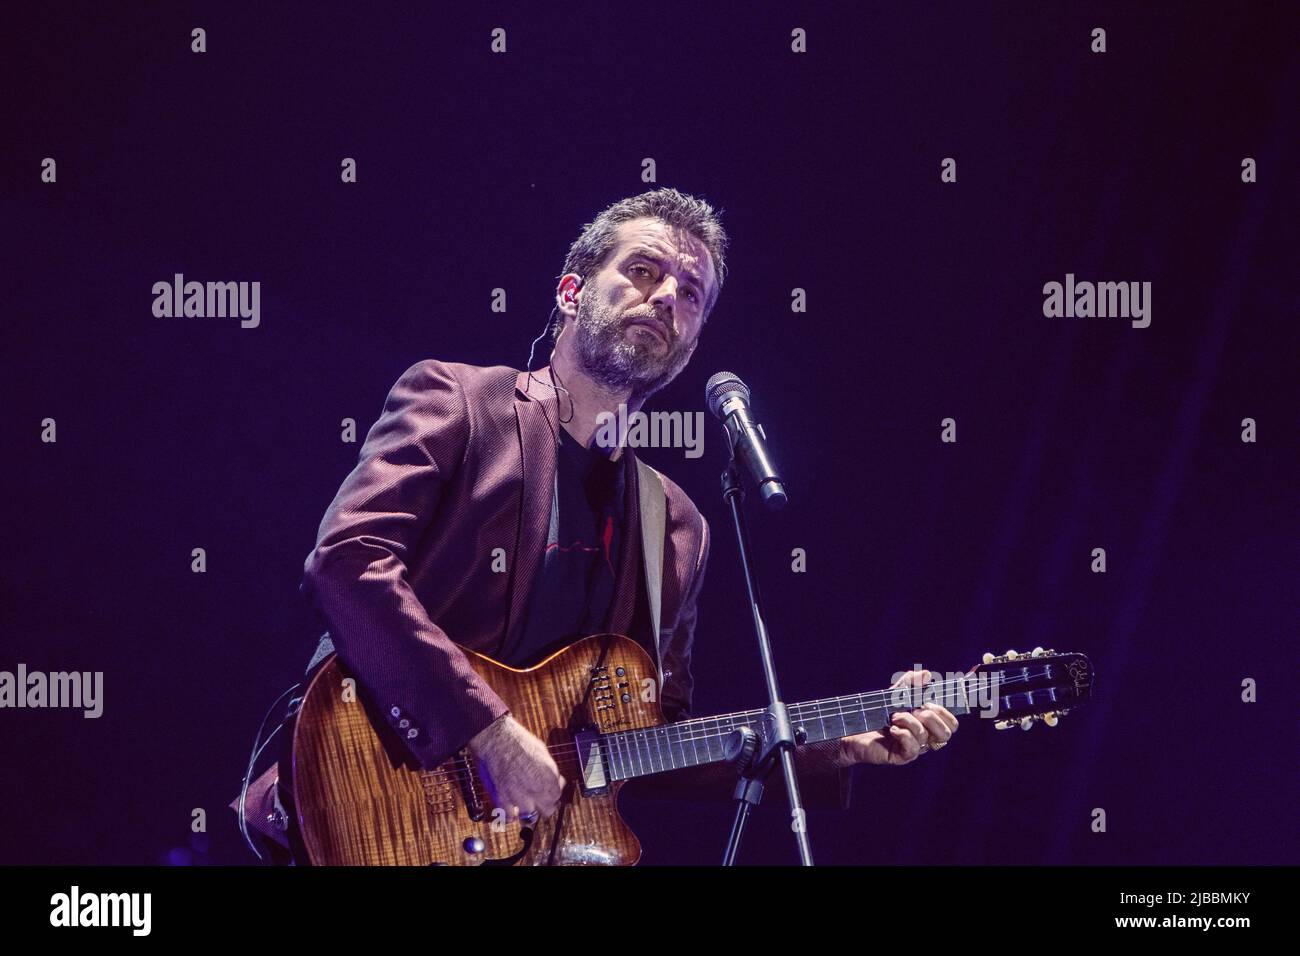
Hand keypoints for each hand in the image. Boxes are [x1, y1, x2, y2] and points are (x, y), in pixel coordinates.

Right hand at [467, 713, 566, 819]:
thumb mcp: (542, 752)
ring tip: (521, 804)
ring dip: (526, 812)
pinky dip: (509, 816)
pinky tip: (509, 809)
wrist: (494, 738)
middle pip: (547, 811)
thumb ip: (551, 770)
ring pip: (529, 818)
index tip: (547, 793)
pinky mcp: (501, 799)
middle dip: (543, 806)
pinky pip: (508, 818)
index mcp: (548, 776)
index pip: (557, 796)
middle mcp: (536, 789)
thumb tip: (558, 781)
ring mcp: (519, 796)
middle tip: (537, 801)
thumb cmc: (517, 741)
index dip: (552, 794)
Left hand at [838, 669, 958, 766]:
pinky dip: (903, 735)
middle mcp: (924, 738)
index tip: (926, 702)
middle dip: (931, 718)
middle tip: (914, 710)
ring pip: (925, 737)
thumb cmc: (878, 713)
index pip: (951, 724)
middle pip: (945, 734)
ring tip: (894, 716)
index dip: (943, 712)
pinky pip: (912, 749)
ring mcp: (914, 748)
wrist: (855, 729)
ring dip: (910, 721)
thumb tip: (926, 674)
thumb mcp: (895, 693)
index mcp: (928, 724)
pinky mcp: (901, 756)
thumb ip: (910, 682)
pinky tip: (891, 729)